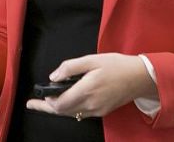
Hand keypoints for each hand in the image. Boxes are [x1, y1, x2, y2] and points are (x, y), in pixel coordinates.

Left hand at [26, 53, 156, 119]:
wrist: (140, 77)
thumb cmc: (117, 65)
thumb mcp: (92, 59)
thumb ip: (70, 67)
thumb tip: (54, 76)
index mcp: (86, 90)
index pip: (60, 104)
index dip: (46, 102)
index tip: (37, 97)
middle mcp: (91, 104)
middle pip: (63, 112)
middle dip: (46, 108)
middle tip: (33, 104)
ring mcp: (97, 110)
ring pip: (72, 114)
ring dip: (58, 109)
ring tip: (45, 103)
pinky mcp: (102, 111)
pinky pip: (81, 113)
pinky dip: (70, 108)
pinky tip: (65, 102)